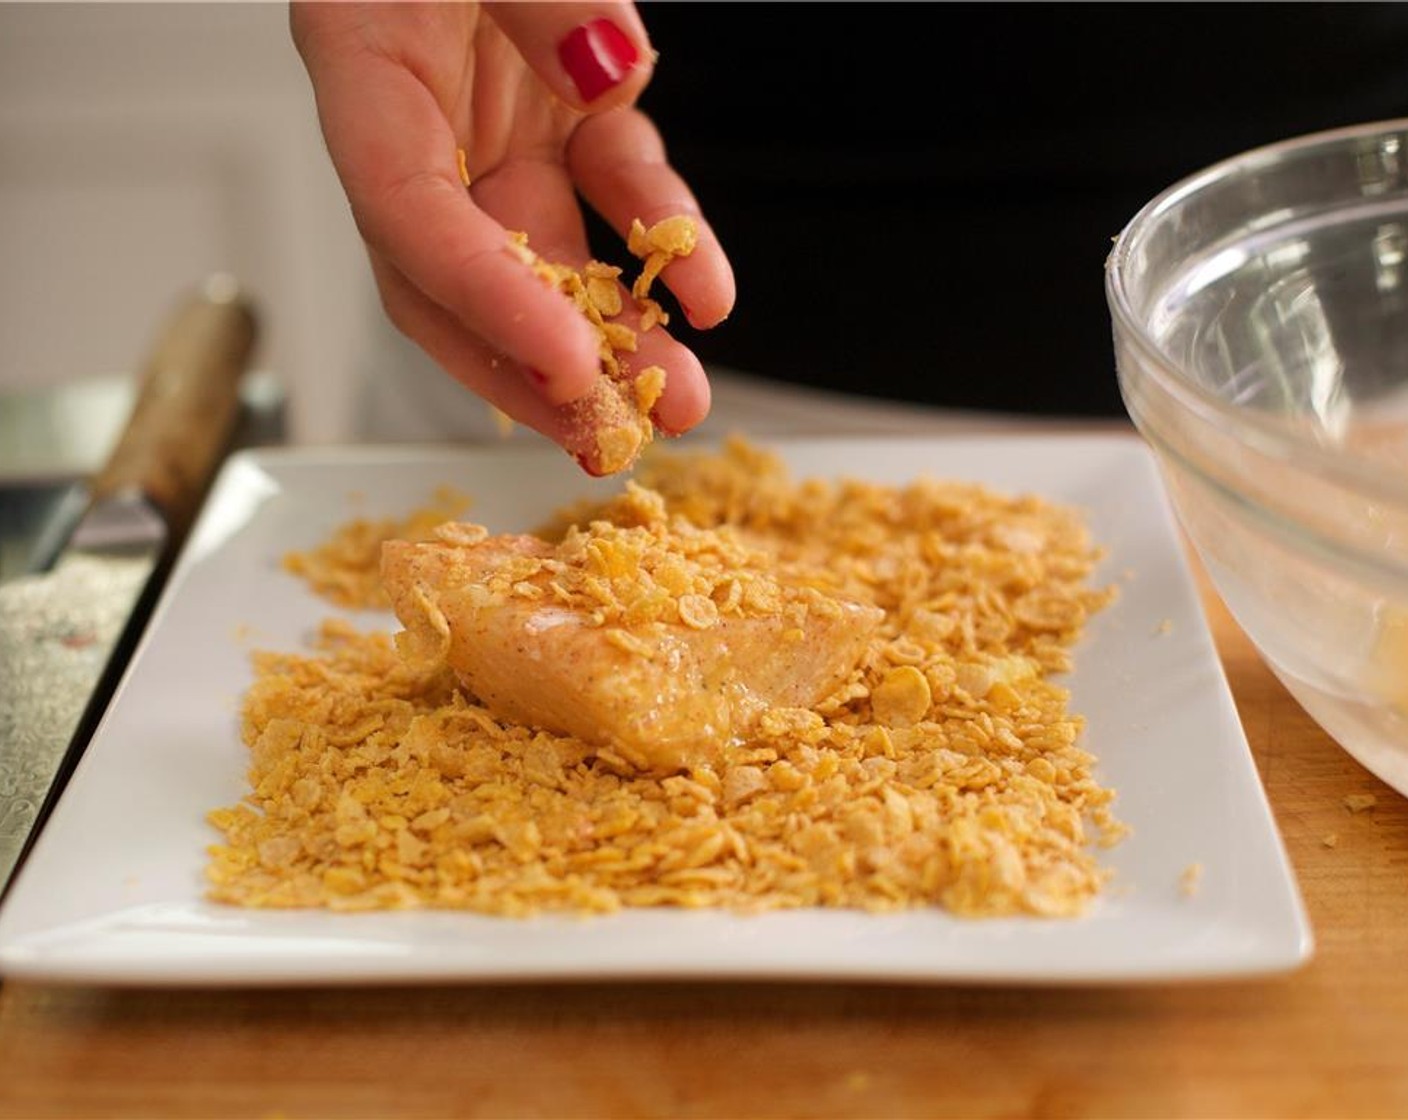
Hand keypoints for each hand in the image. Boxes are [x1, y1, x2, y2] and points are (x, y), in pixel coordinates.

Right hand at [290, 1, 734, 465]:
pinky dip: (670, 243)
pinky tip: (712, 295)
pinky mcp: (568, 119)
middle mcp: (425, 123)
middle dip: (539, 370)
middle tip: (608, 438)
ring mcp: (499, 131)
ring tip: (679, 401)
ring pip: (549, 262)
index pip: (409, 216)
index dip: (482, 299)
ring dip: (614, 337)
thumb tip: (608, 69)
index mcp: (363, 71)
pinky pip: (620, 195)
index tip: (564, 362)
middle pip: (464, 281)